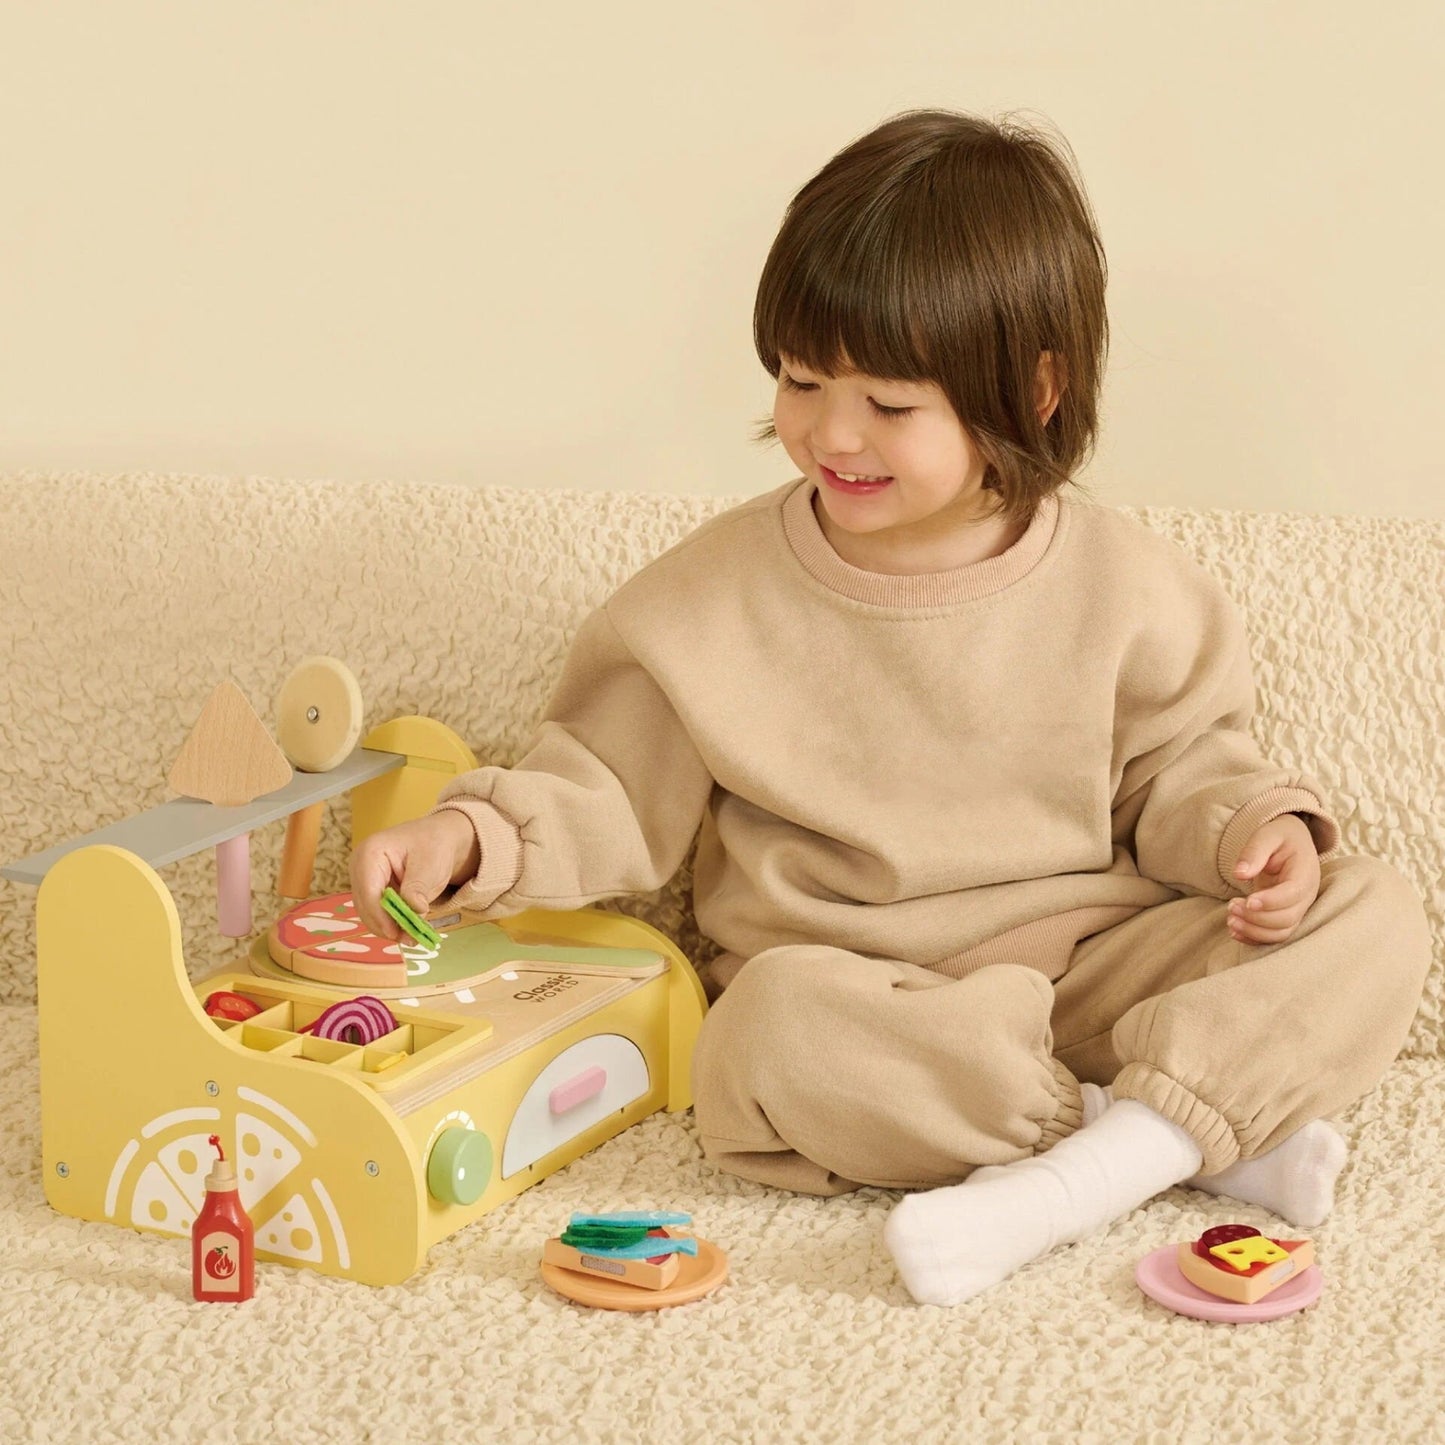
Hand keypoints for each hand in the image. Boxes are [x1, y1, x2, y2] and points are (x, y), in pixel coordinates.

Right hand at [348, 811, 479, 941]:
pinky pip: (377, 913)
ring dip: (389, 928)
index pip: (368, 891)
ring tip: (412, 938)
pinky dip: (391, 924)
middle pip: (366, 905)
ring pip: (369, 913)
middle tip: (410, 939)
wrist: (438, 839)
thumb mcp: (430, 863)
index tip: (395, 932)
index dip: (380, 915)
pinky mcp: (371, 891)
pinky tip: (408, 931)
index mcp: (370, 852)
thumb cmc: (433, 845)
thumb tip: (415, 911)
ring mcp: (364, 880)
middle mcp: (360, 867)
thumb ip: (418, 887)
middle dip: (386, 925)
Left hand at [1227, 814, 1319, 944]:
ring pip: (1281, 932)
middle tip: (1231, 907)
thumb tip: (1239, 874)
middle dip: (1256, 918)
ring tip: (1230, 920)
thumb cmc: (1279, 838)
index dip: (1270, 901)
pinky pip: (1274, 935)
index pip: (1292, 894)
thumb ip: (1254, 851)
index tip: (1247, 900)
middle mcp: (1306, 895)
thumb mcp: (1267, 835)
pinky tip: (1234, 931)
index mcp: (1305, 873)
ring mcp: (1298, 909)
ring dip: (1254, 931)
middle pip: (1286, 918)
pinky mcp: (1286, 916)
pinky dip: (1254, 938)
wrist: (1292, 844)